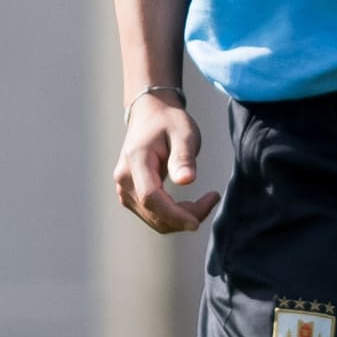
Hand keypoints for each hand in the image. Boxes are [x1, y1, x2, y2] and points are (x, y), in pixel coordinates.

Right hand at [114, 91, 214, 232]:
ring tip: (204, 201)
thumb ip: (183, 157)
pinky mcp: (130, 196)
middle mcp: (124, 178)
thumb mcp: (184, 133)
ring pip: (154, 219)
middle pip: (153, 212)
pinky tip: (189, 206)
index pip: (151, 197)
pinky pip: (152, 215)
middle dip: (184, 217)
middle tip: (212, 200)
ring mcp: (124, 189)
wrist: (150, 115)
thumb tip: (186, 181)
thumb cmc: (168, 122)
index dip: (174, 214)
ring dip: (180, 219)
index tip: (197, 221)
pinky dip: (172, 217)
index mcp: (136, 160)